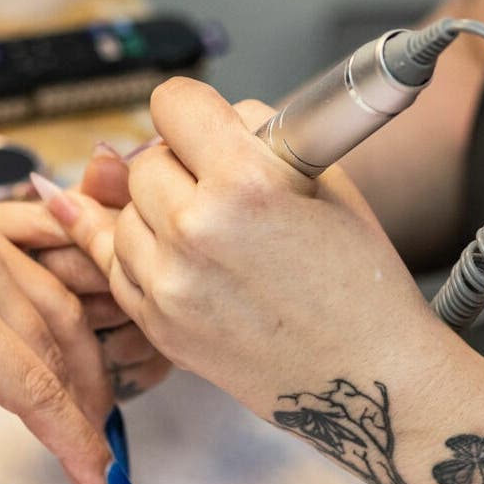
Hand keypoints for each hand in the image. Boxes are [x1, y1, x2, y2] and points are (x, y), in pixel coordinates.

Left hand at [40, 78, 448, 412]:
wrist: (366, 379)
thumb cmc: (361, 283)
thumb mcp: (327, 184)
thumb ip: (259, 138)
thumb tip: (203, 119)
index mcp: (246, 185)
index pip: (172, 104)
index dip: (193, 110)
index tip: (205, 124)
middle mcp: (195, 232)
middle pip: (144, 162)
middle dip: (179, 164)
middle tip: (219, 185)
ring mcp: (169, 286)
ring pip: (122, 215)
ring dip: (155, 213)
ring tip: (210, 231)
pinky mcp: (158, 326)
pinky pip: (116, 266)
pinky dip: (143, 255)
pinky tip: (183, 257)